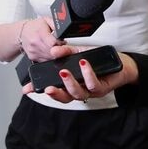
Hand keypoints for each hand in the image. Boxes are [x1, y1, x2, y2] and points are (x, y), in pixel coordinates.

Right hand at [20, 16, 64, 60]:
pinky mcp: (33, 57)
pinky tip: (50, 50)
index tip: (63, 42)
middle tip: (61, 44)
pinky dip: (50, 56)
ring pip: (51, 57)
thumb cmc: (35, 26)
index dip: (61, 43)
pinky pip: (46, 60)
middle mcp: (36, 44)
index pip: (53, 43)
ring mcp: (34, 52)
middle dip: (60, 49)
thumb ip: (56, 26)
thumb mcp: (47, 20)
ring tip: (55, 46)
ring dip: (56, 54)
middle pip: (53, 52)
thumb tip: (64, 31)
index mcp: (40, 33)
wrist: (22, 33)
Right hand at [21, 45, 138, 101]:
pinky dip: (87, 75)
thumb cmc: (98, 61)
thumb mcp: (79, 53)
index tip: (27, 89)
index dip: (39, 90)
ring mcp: (90, 91)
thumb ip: (66, 52)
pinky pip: (93, 84)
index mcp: (71, 84)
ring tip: (64, 72)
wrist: (120, 64)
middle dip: (54, 93)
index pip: (52, 89)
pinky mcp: (102, 88)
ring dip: (70, 84)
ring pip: (78, 94)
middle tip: (47, 87)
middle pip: (64, 97)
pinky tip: (83, 65)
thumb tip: (53, 51)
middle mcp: (79, 90)